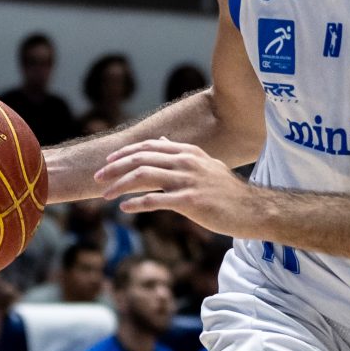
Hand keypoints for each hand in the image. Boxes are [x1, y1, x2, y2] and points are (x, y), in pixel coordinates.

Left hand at [95, 138, 259, 236]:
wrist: (252, 209)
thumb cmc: (227, 190)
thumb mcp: (205, 164)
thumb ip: (182, 153)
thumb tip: (164, 141)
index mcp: (188, 152)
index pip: (148, 146)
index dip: (124, 153)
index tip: (107, 162)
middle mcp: (186, 162)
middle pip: (141, 158)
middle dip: (115, 168)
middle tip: (97, 178)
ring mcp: (188, 181)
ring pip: (144, 176)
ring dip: (120, 186)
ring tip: (105, 196)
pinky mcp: (191, 201)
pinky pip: (156, 200)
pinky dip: (136, 203)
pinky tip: (125, 208)